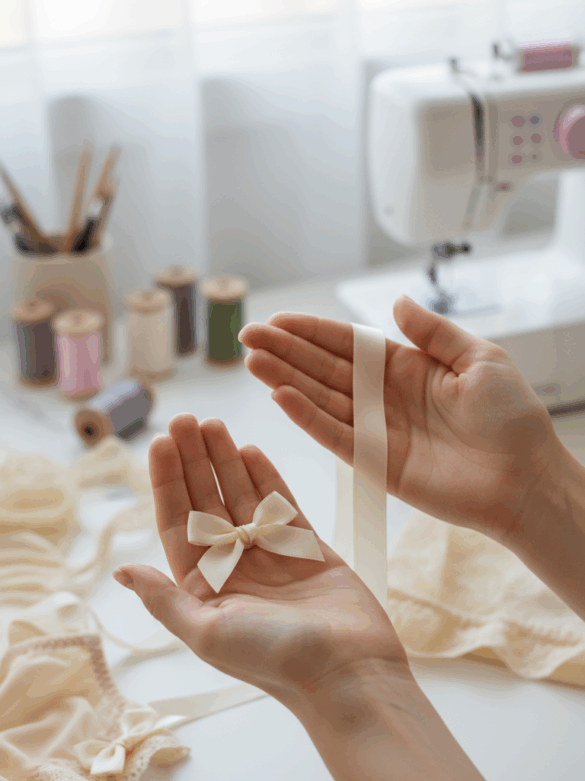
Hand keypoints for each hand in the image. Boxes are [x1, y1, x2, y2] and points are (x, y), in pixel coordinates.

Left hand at [113, 414, 409, 713]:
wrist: (347, 671)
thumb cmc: (273, 658)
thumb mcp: (205, 632)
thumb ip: (164, 598)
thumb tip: (120, 571)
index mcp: (205, 588)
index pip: (177, 524)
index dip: (167, 482)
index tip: (159, 442)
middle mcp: (234, 569)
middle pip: (207, 503)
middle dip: (193, 461)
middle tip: (185, 419)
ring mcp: (271, 556)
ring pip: (242, 498)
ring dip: (225, 461)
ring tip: (213, 423)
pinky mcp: (307, 548)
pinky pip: (281, 504)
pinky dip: (266, 477)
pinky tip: (250, 450)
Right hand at [239, 298, 563, 544]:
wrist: (524, 477)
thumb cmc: (512, 418)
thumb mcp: (479, 359)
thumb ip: (433, 332)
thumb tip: (396, 303)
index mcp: (406, 368)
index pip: (348, 344)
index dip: (311, 332)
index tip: (276, 321)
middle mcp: (384, 397)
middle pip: (324, 369)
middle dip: (285, 352)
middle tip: (247, 336)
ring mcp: (377, 430)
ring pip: (321, 400)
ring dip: (286, 381)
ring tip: (253, 361)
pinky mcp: (377, 463)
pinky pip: (335, 436)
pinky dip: (307, 418)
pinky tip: (281, 398)